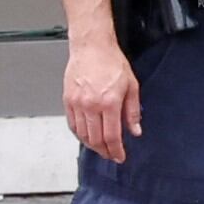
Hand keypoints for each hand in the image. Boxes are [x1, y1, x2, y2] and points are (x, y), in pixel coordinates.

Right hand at [65, 35, 140, 162]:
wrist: (91, 47)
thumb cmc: (112, 62)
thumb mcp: (132, 86)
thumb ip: (132, 111)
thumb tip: (135, 130)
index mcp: (109, 102)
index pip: (111, 136)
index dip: (116, 150)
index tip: (120, 156)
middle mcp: (90, 105)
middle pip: (95, 139)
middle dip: (104, 151)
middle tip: (111, 155)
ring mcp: (77, 103)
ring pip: (82, 134)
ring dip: (92, 145)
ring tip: (101, 148)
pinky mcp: (67, 100)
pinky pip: (72, 124)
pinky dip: (79, 134)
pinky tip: (87, 136)